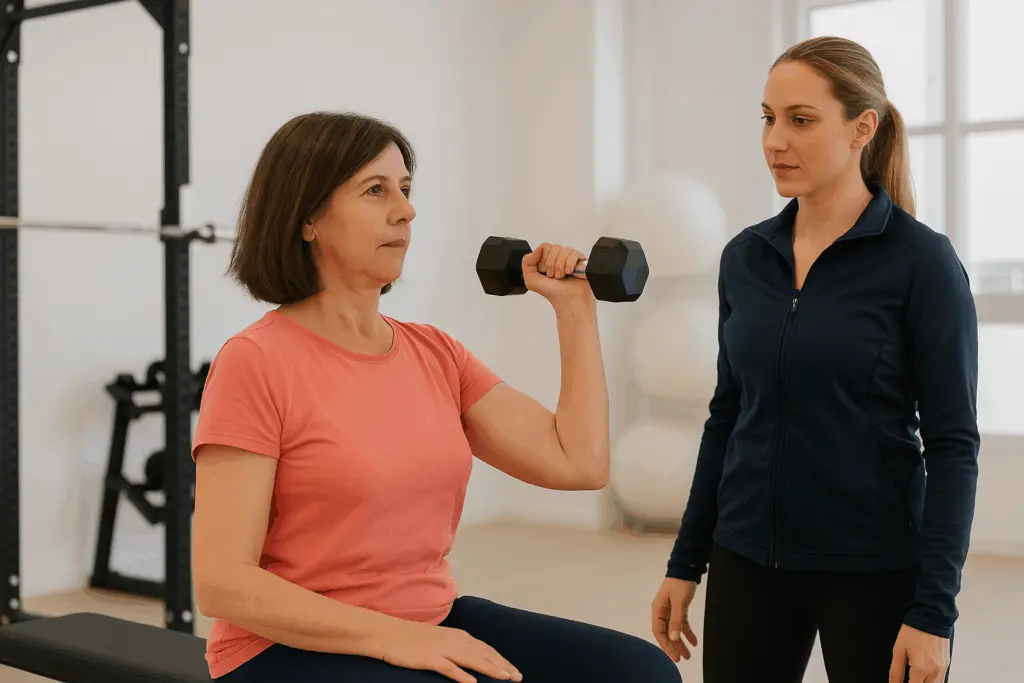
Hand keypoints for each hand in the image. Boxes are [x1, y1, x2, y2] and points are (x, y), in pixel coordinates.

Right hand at [378, 621, 521, 682]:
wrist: (389, 634)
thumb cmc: (414, 639)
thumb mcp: (440, 641)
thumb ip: (457, 648)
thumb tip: (472, 660)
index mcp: (458, 636)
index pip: (486, 649)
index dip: (501, 660)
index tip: (514, 670)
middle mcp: (455, 641)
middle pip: (484, 654)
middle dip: (503, 666)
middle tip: (518, 677)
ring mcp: (443, 649)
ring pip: (472, 660)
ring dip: (490, 669)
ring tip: (506, 678)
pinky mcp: (430, 658)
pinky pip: (449, 668)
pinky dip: (462, 675)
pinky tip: (472, 682)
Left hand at [521, 242, 590, 304]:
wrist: (566, 301)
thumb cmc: (552, 292)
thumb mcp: (531, 279)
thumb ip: (527, 262)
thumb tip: (539, 248)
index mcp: (546, 258)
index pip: (545, 246)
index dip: (544, 259)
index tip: (545, 271)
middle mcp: (558, 256)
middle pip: (554, 247)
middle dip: (552, 265)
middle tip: (554, 276)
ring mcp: (570, 257)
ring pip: (563, 250)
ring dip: (560, 267)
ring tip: (561, 276)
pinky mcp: (581, 260)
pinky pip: (574, 253)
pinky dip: (569, 264)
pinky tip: (569, 273)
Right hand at [651, 577, 699, 662]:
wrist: (686, 568)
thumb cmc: (680, 584)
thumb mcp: (679, 603)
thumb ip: (676, 621)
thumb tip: (673, 638)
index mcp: (658, 610)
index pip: (659, 632)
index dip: (666, 645)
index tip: (675, 656)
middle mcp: (662, 612)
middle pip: (666, 633)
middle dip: (674, 646)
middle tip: (683, 658)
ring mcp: (670, 610)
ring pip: (674, 630)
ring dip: (681, 641)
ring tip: (689, 654)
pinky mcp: (678, 608)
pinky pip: (681, 623)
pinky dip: (687, 632)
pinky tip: (694, 641)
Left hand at [889, 624, 949, 682]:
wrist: (931, 617)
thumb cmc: (914, 630)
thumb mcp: (898, 650)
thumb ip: (895, 671)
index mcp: (921, 669)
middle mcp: (934, 671)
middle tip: (908, 678)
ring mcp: (943, 669)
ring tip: (914, 676)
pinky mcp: (947, 665)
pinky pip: (941, 679)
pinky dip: (932, 680)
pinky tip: (923, 676)